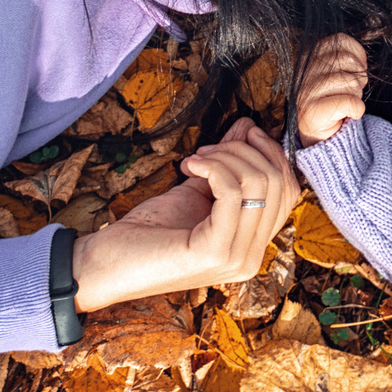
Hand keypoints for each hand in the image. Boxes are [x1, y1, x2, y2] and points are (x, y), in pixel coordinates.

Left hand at [68, 118, 296, 311]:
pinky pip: (234, 193)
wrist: (104, 265)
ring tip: (196, 158)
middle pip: (279, 183)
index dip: (271, 154)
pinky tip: (191, 165)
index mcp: (251, 246)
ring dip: (227, 156)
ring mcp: (236, 258)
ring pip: (260, 183)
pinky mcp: (216, 253)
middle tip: (209, 149)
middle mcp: (251, 258)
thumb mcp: (195, 192)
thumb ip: (226, 165)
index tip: (241, 135)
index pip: (288, 191)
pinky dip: (215, 167)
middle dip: (247, 151)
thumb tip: (248, 126)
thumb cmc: (146, 234)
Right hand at [296, 33, 370, 145]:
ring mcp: (306, 92)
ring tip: (348, 103)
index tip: (356, 70)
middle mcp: (304, 72)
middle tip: (352, 91)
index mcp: (309, 57)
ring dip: (357, 95)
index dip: (357, 54)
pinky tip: (352, 114)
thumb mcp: (336, 72)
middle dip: (358, 77)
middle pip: (348, 61)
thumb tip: (361, 61)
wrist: (320, 135)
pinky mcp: (311, 112)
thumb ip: (345, 58)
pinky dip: (357, 109)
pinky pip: (349, 102)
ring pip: (351, 82)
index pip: (340, 40)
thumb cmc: (333, 99)